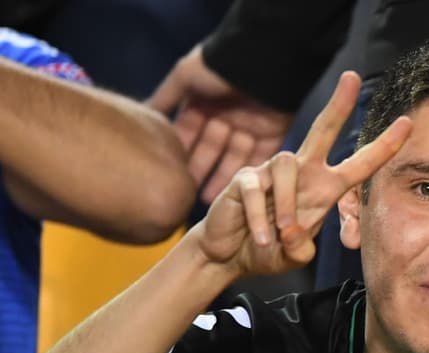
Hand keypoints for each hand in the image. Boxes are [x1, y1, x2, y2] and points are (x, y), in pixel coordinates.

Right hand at [149, 44, 294, 202]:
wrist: (261, 60)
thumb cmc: (219, 67)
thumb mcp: (185, 77)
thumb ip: (166, 97)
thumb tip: (142, 113)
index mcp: (204, 101)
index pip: (189, 132)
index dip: (181, 152)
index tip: (168, 174)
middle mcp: (225, 115)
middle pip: (210, 148)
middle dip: (199, 169)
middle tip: (186, 193)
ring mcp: (249, 125)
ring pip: (232, 157)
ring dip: (221, 177)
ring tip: (207, 200)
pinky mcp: (272, 133)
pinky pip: (258, 157)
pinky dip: (247, 173)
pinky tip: (234, 192)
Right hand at [192, 70, 409, 279]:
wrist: (230, 255)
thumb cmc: (267, 249)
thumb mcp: (294, 255)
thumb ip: (301, 249)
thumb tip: (295, 235)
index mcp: (324, 188)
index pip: (359, 163)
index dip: (383, 146)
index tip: (407, 123)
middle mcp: (302, 173)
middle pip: (322, 130)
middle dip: (338, 105)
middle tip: (352, 77)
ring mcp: (270, 172)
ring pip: (287, 168)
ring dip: (287, 206)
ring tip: (281, 235)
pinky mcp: (244, 179)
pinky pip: (257, 191)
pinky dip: (261, 219)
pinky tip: (262, 238)